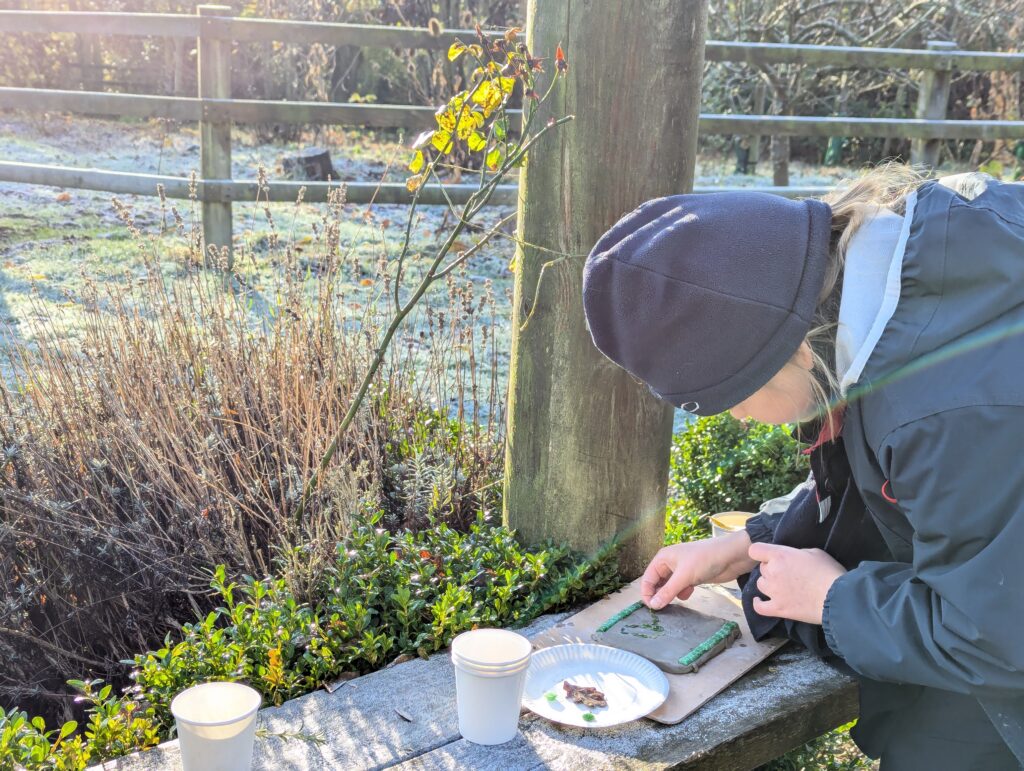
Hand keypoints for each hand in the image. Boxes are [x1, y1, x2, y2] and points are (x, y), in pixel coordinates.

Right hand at [641, 530, 756, 609]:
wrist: (731, 556)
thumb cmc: (704, 560)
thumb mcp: (684, 577)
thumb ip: (667, 592)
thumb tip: (653, 606)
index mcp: (663, 558)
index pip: (647, 578)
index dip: (647, 593)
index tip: (652, 608)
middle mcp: (669, 563)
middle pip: (657, 583)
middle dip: (659, 595)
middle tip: (662, 609)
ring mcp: (681, 570)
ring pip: (669, 586)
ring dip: (670, 595)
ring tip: (674, 602)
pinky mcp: (692, 576)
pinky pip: (680, 587)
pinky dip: (682, 593)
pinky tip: (688, 594)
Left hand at [748, 543, 845, 624]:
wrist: (838, 598)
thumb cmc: (829, 572)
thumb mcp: (815, 552)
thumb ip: (798, 553)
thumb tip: (793, 558)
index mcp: (780, 555)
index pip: (755, 550)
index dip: (762, 552)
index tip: (770, 556)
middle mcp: (772, 572)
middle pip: (762, 568)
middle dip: (771, 568)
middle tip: (787, 573)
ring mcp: (774, 592)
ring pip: (760, 584)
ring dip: (768, 584)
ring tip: (780, 586)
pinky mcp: (778, 608)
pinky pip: (759, 607)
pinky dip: (758, 603)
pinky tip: (760, 600)